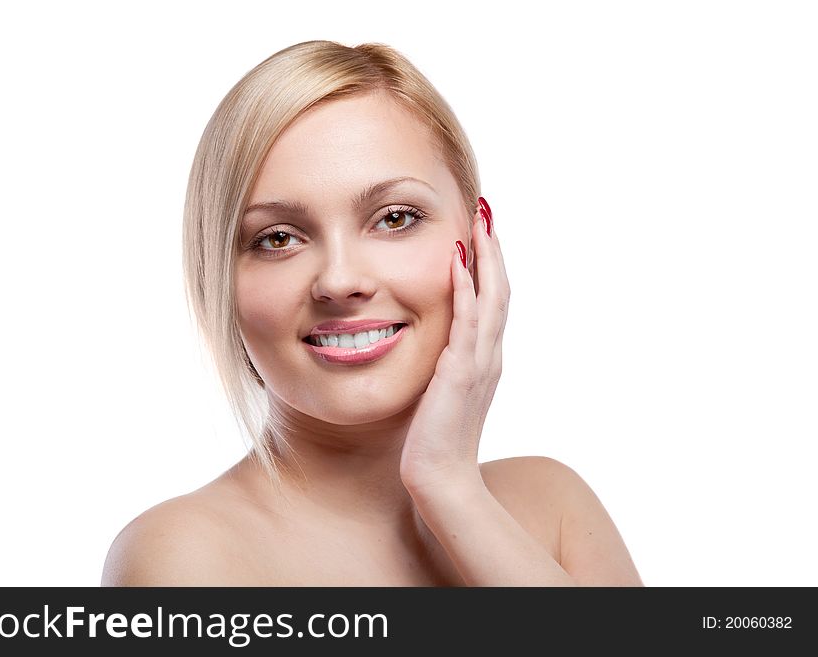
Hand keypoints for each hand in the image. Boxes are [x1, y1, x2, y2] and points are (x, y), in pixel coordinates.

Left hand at [399, 197, 510, 494]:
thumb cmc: (436, 441)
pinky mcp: (460, 373)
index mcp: (485, 359)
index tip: (480, 231)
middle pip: (500, 290)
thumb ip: (447, 368)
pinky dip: (467, 288)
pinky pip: (467, 321)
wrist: (440, 479)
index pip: (493, 301)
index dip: (490, 265)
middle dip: (493, 248)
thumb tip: (438, 349)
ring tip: (480, 219)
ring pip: (492, 298)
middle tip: (486, 210)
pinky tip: (458, 259)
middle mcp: (489, 356)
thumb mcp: (444, 395)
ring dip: (486, 256)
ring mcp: (479, 363)